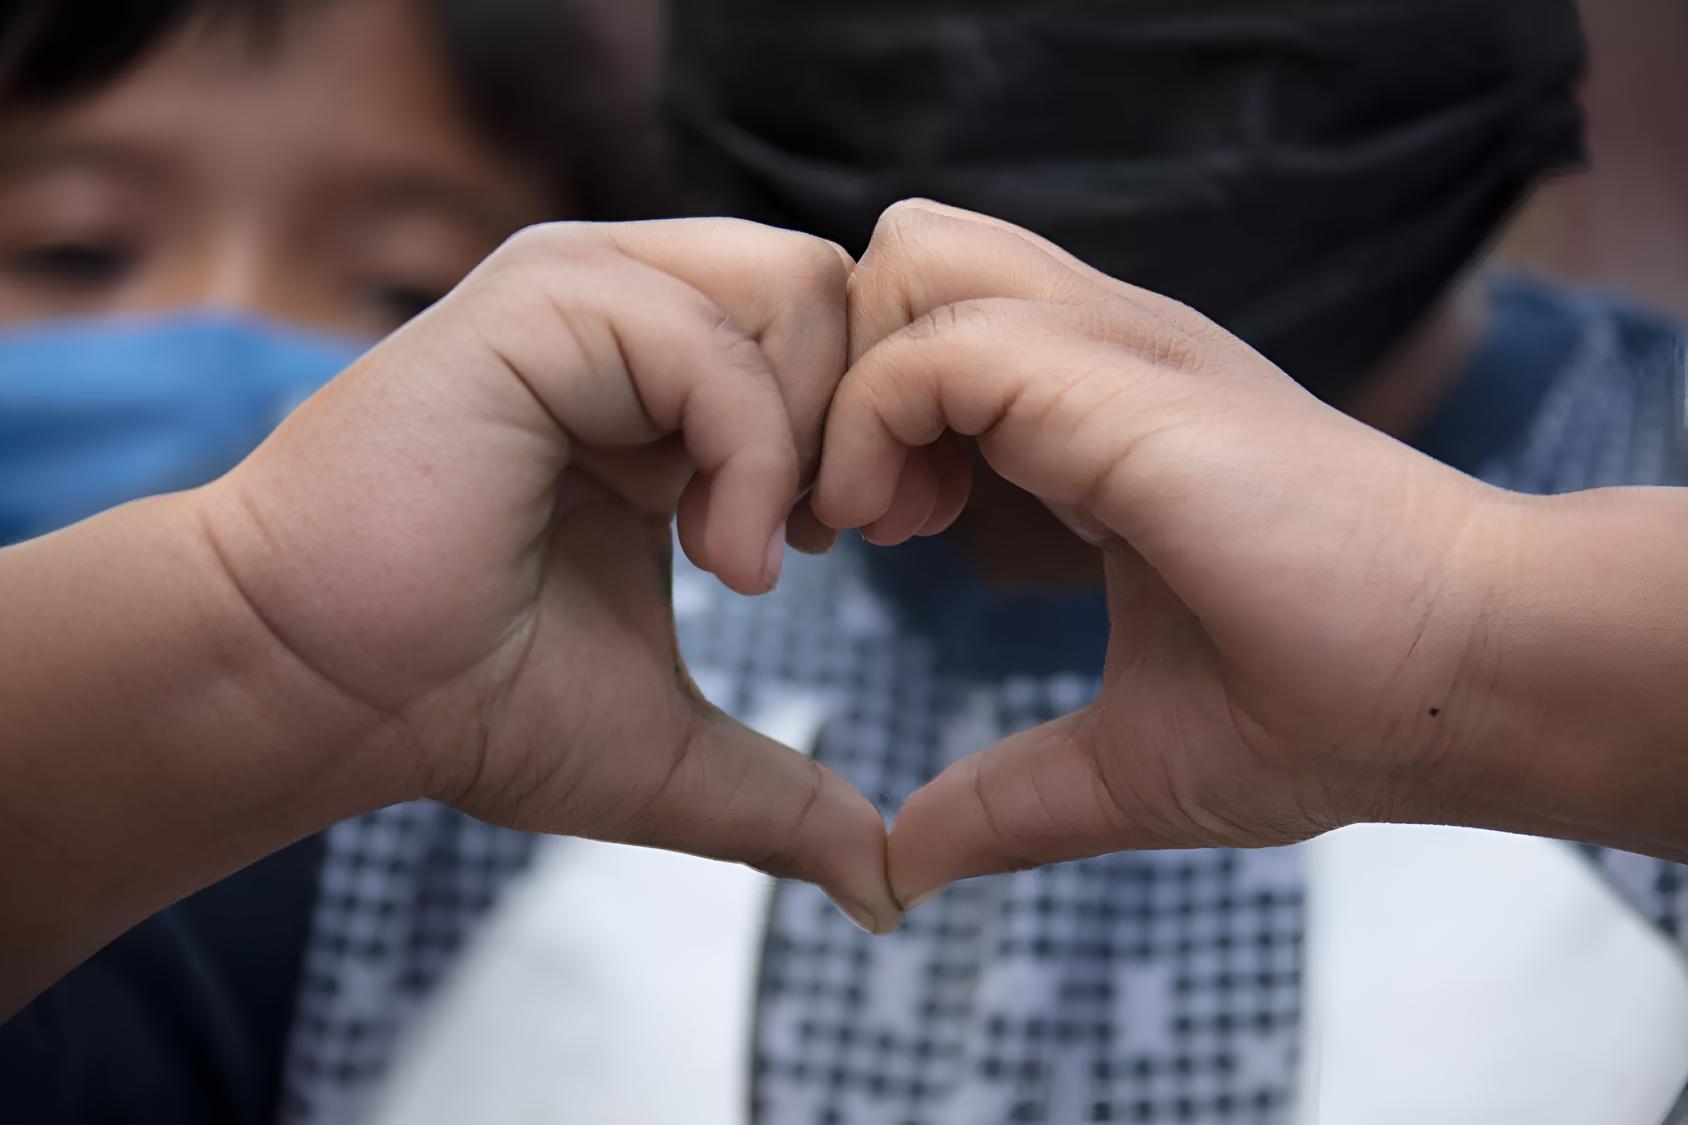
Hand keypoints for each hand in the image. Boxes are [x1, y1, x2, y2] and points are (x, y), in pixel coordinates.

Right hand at [199, 219, 900, 931]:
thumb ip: (787, 796)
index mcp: (657, 378)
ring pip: (800, 286)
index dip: (884, 432)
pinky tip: (714, 562)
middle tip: (833, 544)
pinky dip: (751, 459)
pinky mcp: (538, 305)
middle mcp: (627, 309)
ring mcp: (583, 292)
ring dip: (812, 437)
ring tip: (754, 559)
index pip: (837, 332)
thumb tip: (888, 892)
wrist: (316, 689)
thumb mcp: (670, 748)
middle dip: (870, 421)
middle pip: (838, 287)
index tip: (871, 545)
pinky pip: (714, 346)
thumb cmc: (466, 700)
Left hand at [816, 201, 1519, 906]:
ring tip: (885, 520)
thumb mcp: (1125, 762)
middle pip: (909, 255)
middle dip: (840, 369)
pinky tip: (905, 532)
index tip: (858, 538)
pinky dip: (875, 429)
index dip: (862, 419)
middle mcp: (1103, 353)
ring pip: (909, 257)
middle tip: (851, 512)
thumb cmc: (1330, 711)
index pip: (936, 325)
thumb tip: (898, 869)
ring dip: (855, 388)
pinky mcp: (1121, 388)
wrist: (1471, 682)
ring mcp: (1116, 351)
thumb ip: (1004, 799)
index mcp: (1103, 412)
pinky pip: (935, 348)